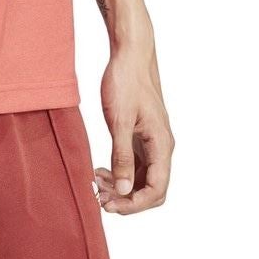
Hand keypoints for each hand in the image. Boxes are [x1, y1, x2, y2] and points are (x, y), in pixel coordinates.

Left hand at [93, 45, 172, 214]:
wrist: (130, 53)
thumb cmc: (125, 81)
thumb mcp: (119, 120)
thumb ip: (122, 157)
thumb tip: (124, 190)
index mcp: (162, 145)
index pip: (156, 190)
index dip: (134, 204)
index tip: (110, 206)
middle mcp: (161, 147)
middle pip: (151, 189)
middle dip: (127, 199)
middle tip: (100, 198)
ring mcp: (153, 142)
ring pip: (142, 177)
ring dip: (122, 187)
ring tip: (96, 184)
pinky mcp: (142, 135)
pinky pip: (136, 163)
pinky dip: (120, 171)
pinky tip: (101, 170)